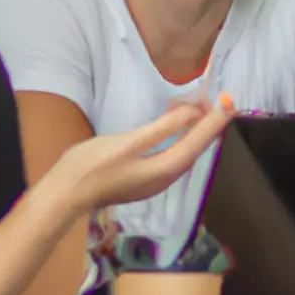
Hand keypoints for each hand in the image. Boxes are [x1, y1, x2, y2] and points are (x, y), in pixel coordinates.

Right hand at [53, 96, 233, 213]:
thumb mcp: (128, 142)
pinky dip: (180, 137)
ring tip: (202, 107)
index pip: (199, 142)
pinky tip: (176, 126)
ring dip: (194, 130)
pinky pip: (172, 154)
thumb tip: (193, 113)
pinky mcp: (145, 178)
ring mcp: (155, 181)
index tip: (229, 101)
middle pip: (195, 148)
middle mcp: (166, 178)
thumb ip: (162, 128)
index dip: (215, 121)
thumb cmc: (92, 167)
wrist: (64, 196)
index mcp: (165, 169)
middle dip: (208, 124)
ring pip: (184, 151)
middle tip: (219, 99)